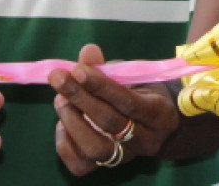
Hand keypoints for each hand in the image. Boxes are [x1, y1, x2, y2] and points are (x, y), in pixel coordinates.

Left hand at [49, 44, 181, 175]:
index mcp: (159, 113)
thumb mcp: (135, 77)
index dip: (101, 86)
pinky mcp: (107, 167)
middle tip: (59, 78)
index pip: (127, 101)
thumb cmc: (144, 94)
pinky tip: (62, 124)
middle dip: (81, 98)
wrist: (159, 129)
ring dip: (72, 122)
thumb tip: (87, 51)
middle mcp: (145, 139)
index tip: (78, 70)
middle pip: (110, 123)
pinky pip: (81, 165)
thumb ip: (109, 67)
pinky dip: (65, 145)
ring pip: (96, 148)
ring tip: (60, 100)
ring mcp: (126, 156)